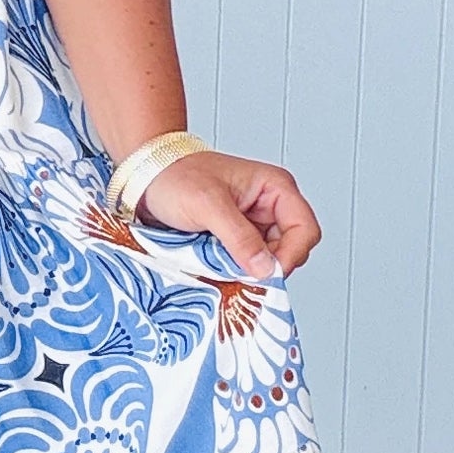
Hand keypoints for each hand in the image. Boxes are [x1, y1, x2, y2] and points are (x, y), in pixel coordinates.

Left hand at [134, 148, 320, 278]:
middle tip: (240, 276)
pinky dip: (236, 271)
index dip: (290, 256)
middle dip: (268, 267)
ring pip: (268, 261)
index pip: (305, 230)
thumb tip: (266, 269)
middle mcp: (271, 207)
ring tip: (222, 270)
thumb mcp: (208, 205)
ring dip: (249, 271)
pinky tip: (218, 271)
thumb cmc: (176, 177)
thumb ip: (239, 237)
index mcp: (276, 189)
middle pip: (291, 250)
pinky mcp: (237, 239)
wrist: (148, 176)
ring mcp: (255, 225)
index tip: (264, 276)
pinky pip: (247, 263)